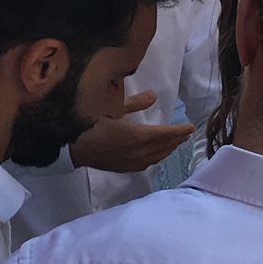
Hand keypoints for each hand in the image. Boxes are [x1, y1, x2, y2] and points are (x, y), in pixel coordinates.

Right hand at [67, 99, 194, 173]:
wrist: (71, 146)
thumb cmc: (89, 122)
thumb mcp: (111, 106)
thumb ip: (134, 103)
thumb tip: (154, 96)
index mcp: (137, 136)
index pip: (165, 134)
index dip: (179, 131)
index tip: (191, 127)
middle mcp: (138, 152)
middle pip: (163, 146)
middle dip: (175, 140)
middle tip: (185, 134)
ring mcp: (131, 162)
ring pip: (156, 157)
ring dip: (167, 149)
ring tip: (175, 143)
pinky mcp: (124, 167)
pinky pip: (146, 164)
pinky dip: (156, 157)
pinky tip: (156, 155)